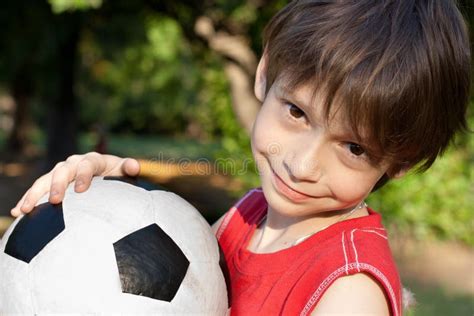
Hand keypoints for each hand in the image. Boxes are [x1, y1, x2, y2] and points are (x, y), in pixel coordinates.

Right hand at [10, 152, 139, 216]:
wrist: (107, 177)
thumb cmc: (117, 176)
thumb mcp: (124, 171)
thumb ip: (128, 168)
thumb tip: (134, 167)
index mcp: (93, 160)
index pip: (87, 165)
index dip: (83, 175)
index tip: (81, 190)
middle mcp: (74, 164)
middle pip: (62, 171)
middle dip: (57, 185)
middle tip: (54, 200)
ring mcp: (61, 173)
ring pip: (45, 180)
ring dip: (34, 194)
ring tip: (24, 209)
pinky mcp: (52, 183)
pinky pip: (37, 191)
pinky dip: (27, 200)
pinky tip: (16, 212)